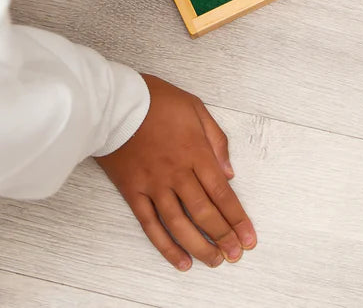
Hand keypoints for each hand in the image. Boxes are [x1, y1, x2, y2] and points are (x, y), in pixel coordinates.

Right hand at [97, 75, 255, 270]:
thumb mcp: (195, 107)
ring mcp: (154, 184)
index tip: (248, 237)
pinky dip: (165, 245)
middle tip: (235, 255)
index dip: (237, 218)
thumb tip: (230, 172)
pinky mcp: (133, 191)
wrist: (114, 102)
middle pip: (203, 212)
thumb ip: (216, 139)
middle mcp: (177, 172)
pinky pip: (150, 224)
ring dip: (198, 246)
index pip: (222, 192)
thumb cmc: (156, 100)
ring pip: (179, 224)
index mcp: (195, 151)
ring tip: (213, 261)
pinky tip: (180, 259)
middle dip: (222, 236)